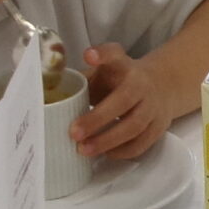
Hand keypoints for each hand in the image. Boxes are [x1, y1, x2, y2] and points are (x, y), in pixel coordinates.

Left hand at [72, 43, 175, 160]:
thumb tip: (46, 90)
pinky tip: (105, 154)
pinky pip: (142, 143)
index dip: (103, 54)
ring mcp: (153, 106)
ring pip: (134, 126)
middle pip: (123, 100)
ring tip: (84, 150)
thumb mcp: (104, 71)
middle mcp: (142, 84)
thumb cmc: (121, 80)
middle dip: (97, 118)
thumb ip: (82, 78)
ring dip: (108, 140)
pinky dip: (122, 151)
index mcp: (124, 66)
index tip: (88, 55)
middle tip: (74, 133)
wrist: (162, 86)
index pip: (115, 55)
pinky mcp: (158, 127)